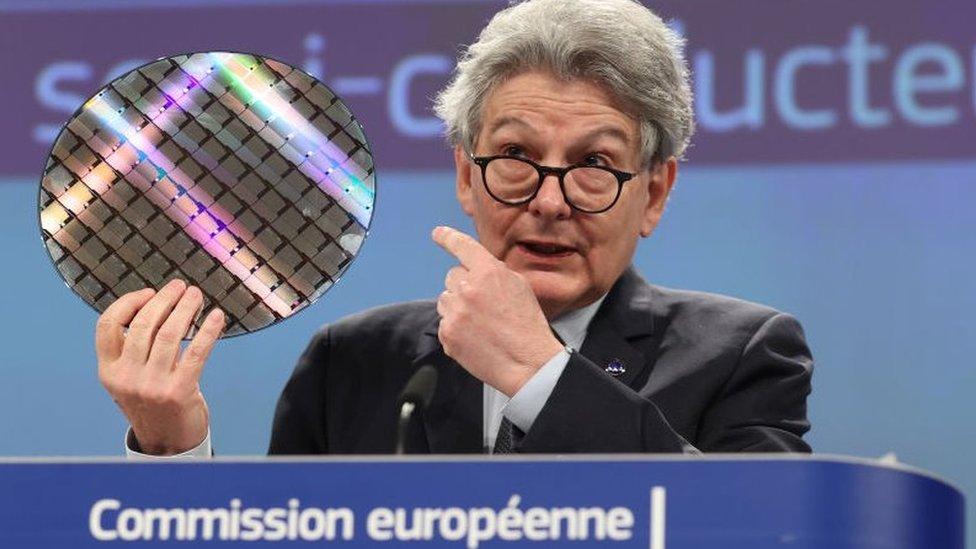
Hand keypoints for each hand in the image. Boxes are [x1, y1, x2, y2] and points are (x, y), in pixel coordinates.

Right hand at [95, 279, 224, 454]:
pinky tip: (217, 317)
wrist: (167, 442)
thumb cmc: (152, 401)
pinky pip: (196, 352)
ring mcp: (151, 385)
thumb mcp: (128, 378)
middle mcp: (126, 377)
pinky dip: (208, 331)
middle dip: (164, 300)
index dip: (128, 302)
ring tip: (197, 296)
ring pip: (169, 334)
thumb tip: (156, 303)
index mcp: (108, 370)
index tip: (149, 292)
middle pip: (143, 325)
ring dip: (186, 309)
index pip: (107, 325)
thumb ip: (131, 349)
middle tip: (181, 286)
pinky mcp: (179, 391)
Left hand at [432, 226, 562, 396]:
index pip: (463, 246)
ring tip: (480, 323)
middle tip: (482, 304)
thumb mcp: (519, 287)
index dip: (448, 238)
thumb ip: (495, 272)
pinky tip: (475, 338)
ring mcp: (455, 312)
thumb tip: (475, 268)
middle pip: (452, 275)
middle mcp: (467, 288)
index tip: (437, 234)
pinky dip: (456, 328)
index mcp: (488, 272)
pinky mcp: (447, 334)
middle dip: (463, 285)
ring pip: (445, 299)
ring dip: (457, 306)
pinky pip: (445, 322)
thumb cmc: (528, 325)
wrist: (526, 363)